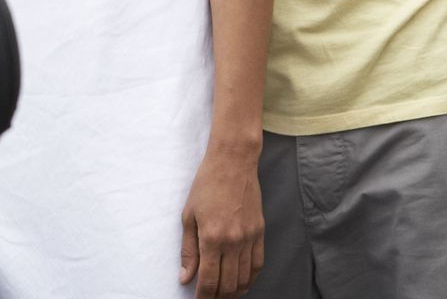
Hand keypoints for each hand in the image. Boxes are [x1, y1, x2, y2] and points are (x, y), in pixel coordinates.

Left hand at [179, 147, 262, 297]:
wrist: (233, 162)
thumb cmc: (206, 184)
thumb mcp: (188, 215)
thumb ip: (188, 250)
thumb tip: (186, 277)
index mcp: (212, 238)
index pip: (209, 281)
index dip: (203, 297)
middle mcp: (233, 242)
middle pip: (228, 285)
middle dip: (217, 297)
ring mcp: (250, 238)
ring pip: (244, 278)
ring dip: (234, 291)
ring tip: (224, 294)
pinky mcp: (260, 232)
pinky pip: (258, 264)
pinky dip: (250, 278)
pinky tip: (241, 282)